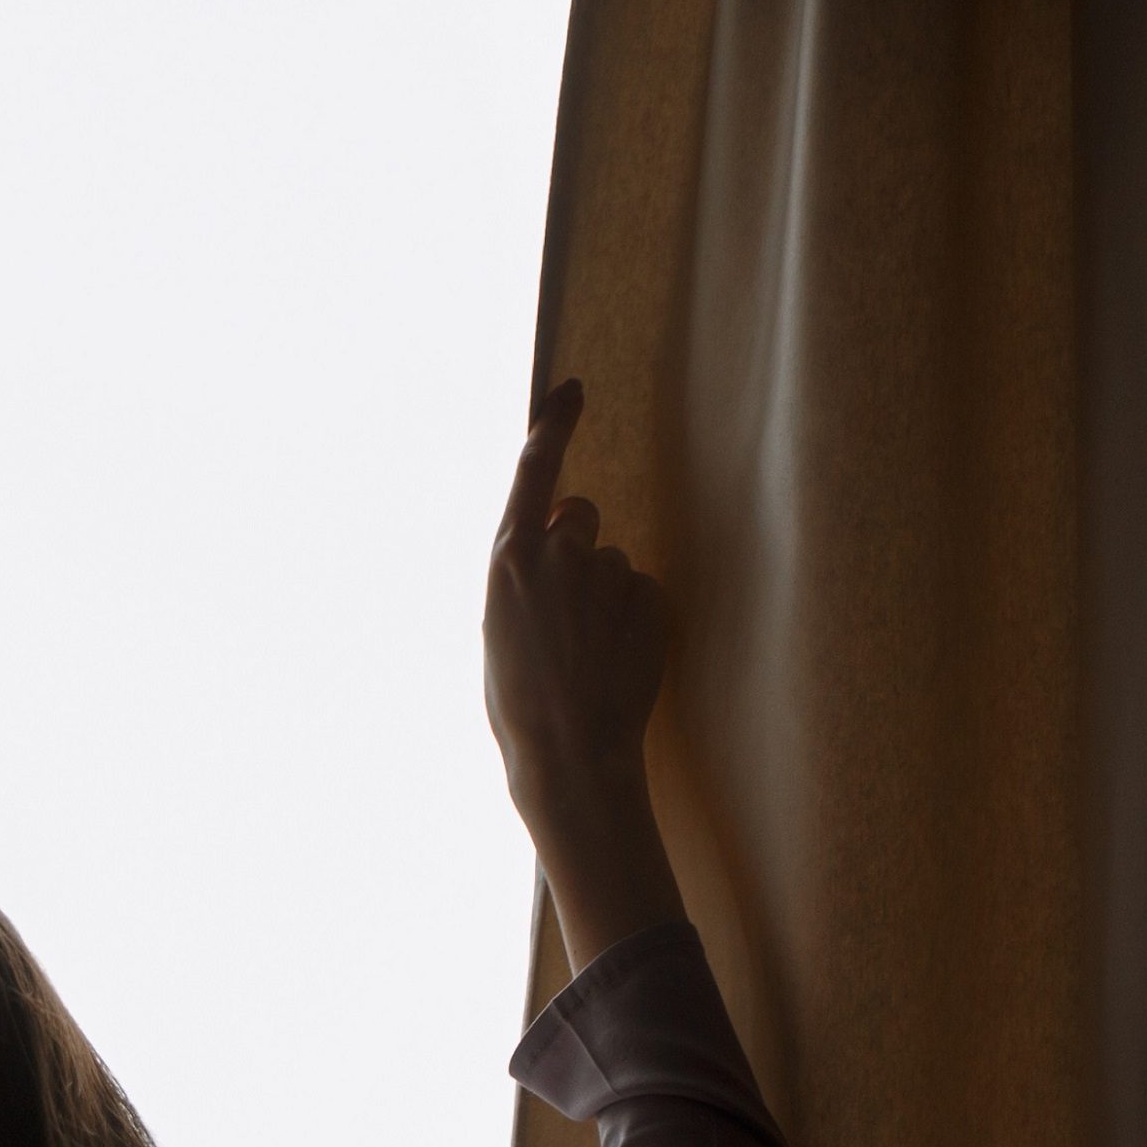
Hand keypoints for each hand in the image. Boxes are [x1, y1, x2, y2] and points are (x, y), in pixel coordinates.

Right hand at [482, 380, 684, 961]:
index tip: (574, 391)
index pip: (537, 468)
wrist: (570, 755)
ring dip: (606, 596)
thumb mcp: (499, 629)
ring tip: (589, 655)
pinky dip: (635, 620)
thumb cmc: (520, 704)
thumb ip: (526, 570)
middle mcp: (558, 552)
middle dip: (580, 546)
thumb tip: (569, 523)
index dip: (556, 424)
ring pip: (614, 564)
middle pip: (582, 517)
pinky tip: (616, 662)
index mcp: (507, 558)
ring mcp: (606, 574)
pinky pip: (644, 593)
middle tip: (569, 611)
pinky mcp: (648, 598)